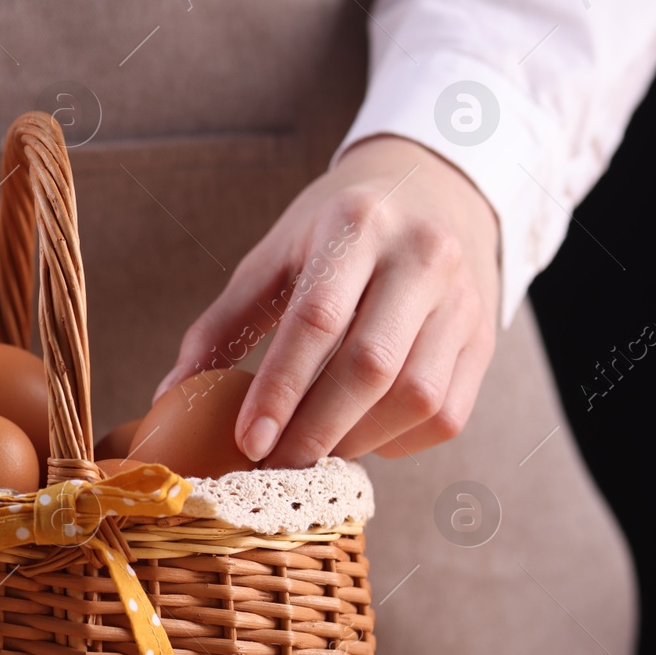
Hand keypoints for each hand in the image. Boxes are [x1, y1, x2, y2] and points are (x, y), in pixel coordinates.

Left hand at [153, 134, 500, 467]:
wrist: (431, 191)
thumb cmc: (334, 231)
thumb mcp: (274, 256)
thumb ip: (223, 323)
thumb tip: (170, 395)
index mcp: (356, 225)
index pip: (317, 319)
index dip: (279, 388)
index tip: (248, 441)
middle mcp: (423, 256)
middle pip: (372, 365)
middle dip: (316, 428)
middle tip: (273, 464)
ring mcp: (464, 298)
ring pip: (416, 396)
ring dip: (356, 439)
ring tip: (311, 449)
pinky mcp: (485, 337)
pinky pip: (447, 413)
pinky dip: (397, 440)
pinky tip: (360, 434)